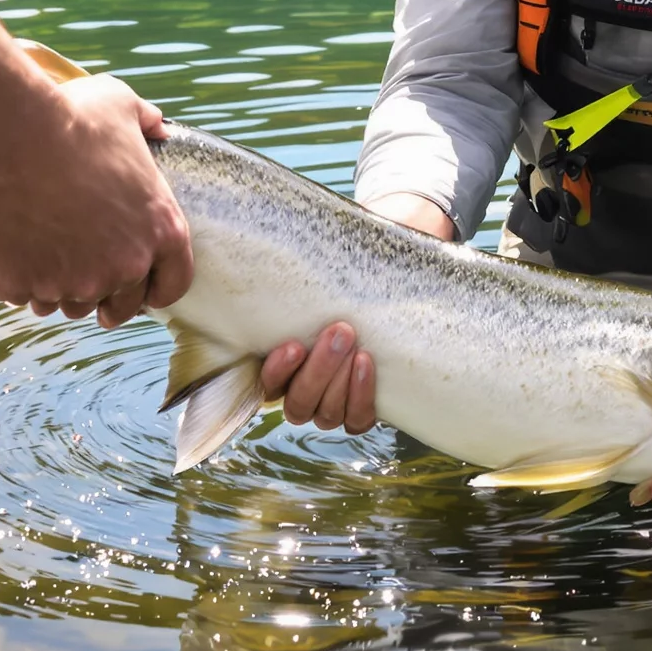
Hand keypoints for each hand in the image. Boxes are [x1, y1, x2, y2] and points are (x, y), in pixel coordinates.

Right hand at [0, 71, 190, 327]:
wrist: (7, 135)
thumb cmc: (69, 118)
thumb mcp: (123, 106)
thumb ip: (147, 121)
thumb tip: (158, 126)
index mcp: (160, 230)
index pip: (174, 283)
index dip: (158, 288)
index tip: (143, 291)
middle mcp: (123, 266)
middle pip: (121, 305)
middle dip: (106, 295)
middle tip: (85, 275)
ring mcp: (71, 282)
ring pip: (69, 303)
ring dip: (61, 287)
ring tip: (44, 252)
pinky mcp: (23, 286)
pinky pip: (23, 294)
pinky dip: (17, 278)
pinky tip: (11, 248)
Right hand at [259, 195, 451, 431]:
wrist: (384, 294)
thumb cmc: (343, 286)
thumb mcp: (321, 278)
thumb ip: (302, 271)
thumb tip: (282, 231)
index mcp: (280, 368)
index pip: (267, 385)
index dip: (278, 371)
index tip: (292, 343)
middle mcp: (301, 394)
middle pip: (298, 402)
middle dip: (319, 369)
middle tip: (340, 330)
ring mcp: (331, 407)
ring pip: (326, 413)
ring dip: (340, 381)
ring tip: (357, 344)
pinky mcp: (360, 413)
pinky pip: (357, 419)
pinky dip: (361, 396)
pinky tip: (367, 363)